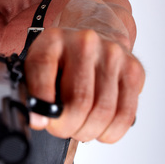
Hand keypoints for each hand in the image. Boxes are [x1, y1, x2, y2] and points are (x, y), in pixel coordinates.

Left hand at [25, 27, 144, 142]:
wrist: (96, 31)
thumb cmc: (63, 57)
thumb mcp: (38, 63)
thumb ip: (31, 89)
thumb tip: (37, 120)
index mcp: (53, 39)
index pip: (43, 71)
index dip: (41, 105)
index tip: (40, 122)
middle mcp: (85, 42)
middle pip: (78, 101)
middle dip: (67, 126)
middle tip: (60, 129)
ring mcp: (113, 55)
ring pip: (103, 112)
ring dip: (88, 131)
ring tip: (79, 129)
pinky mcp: (133, 70)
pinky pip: (125, 114)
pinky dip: (110, 131)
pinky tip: (100, 130)